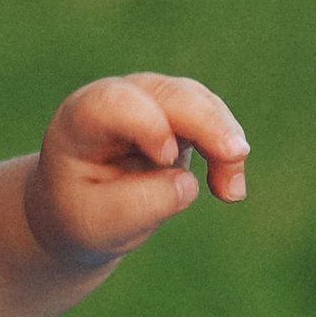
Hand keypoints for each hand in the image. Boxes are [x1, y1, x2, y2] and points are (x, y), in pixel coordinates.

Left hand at [25, 72, 247, 264]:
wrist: (82, 209)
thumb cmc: (81, 211)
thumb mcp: (96, 221)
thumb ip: (139, 204)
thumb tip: (189, 184)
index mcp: (82, 118)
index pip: (116, 102)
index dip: (146, 121)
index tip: (166, 156)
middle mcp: (120, 98)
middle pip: (170, 94)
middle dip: (206, 122)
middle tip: (235, 155)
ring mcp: (153, 102)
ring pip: (200, 104)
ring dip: (223, 142)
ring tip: (231, 193)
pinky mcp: (179, 117)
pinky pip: (214, 123)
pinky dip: (228, 154)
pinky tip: (231, 192)